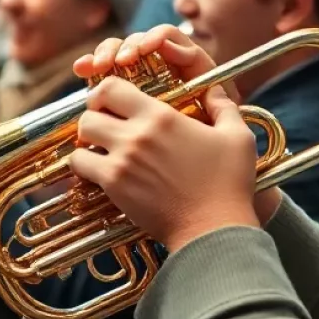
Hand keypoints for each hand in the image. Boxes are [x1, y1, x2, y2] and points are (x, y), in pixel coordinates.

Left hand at [72, 25, 281, 226]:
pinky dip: (84, 165)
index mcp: (161, 116)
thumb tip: (214, 88)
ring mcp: (122, 160)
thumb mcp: (237, 137)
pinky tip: (98, 170)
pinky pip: (80, 165)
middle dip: (93, 116)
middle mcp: (136, 134)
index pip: (110, 87)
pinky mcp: (113, 185)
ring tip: (100, 148)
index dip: (104, 92)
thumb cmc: (229, 185)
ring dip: (86, 141)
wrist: (214, 231)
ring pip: (81, 137)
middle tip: (103, 126)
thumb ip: (223, 106)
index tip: (109, 102)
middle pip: (89, 112)